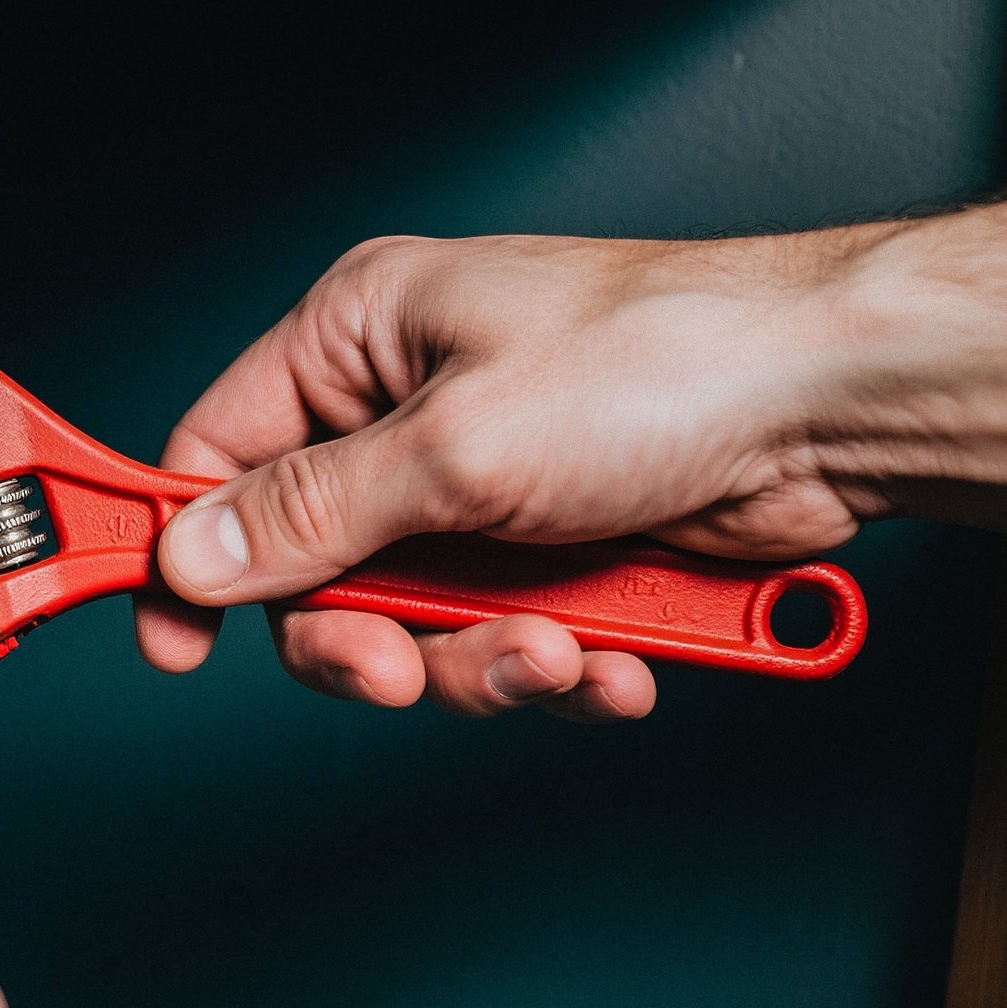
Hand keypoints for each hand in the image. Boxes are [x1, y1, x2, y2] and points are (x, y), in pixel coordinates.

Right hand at [134, 210, 1006, 716]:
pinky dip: (551, 668)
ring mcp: (480, 487)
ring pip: (410, 627)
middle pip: (311, 571)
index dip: (186, 552)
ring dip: (479, 664)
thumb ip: (309, 514)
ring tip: (552, 650)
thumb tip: (194, 554)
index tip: (171, 638)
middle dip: (368, 640)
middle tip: (401, 667)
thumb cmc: (664, 361)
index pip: (218, 453)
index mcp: (359, 339)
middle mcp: (408, 411)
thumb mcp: (453, 446)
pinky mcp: (549, 552)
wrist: (835, 410)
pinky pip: (501, 642)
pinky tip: (608, 657)